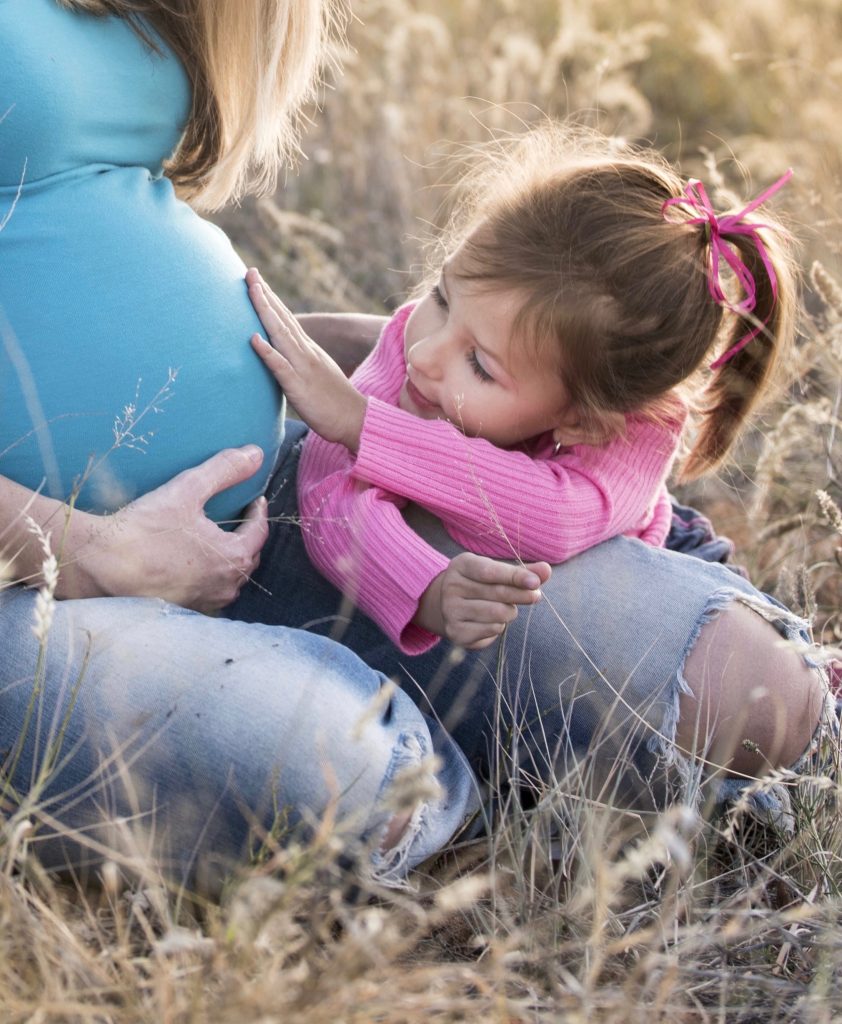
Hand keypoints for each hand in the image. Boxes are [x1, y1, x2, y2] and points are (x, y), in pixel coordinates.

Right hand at [71, 446, 268, 612]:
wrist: (100, 566)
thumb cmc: (145, 530)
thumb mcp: (187, 490)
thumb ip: (224, 470)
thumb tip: (255, 454)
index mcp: (234, 558)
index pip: (259, 532)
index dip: (258, 513)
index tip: (254, 500)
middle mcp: (225, 586)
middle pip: (247, 557)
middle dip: (246, 537)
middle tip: (239, 518)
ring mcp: (205, 603)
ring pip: (229, 579)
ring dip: (228, 560)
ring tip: (217, 541)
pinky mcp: (183, 610)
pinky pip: (207, 592)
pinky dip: (207, 577)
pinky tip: (192, 565)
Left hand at [247, 268, 367, 450]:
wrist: (356, 420)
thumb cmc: (334, 402)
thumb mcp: (315, 375)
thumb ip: (299, 362)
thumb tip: (282, 357)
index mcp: (308, 350)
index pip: (287, 319)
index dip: (271, 299)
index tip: (256, 280)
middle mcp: (306, 352)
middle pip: (282, 318)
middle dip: (265, 294)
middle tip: (249, 272)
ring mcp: (303, 367)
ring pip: (281, 334)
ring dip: (265, 311)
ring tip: (251, 290)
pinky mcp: (299, 387)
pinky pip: (281, 367)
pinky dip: (267, 351)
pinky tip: (253, 338)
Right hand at [415, 552, 551, 648]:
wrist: (451, 606)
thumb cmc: (481, 584)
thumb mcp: (497, 572)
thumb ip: (522, 572)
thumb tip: (546, 570)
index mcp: (461, 565)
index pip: (490, 571)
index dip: (515, 576)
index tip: (535, 582)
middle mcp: (451, 586)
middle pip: (497, 593)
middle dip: (522, 595)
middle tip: (536, 596)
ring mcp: (451, 610)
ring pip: (497, 613)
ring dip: (510, 612)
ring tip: (506, 608)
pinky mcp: (456, 632)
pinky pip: (492, 630)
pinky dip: (499, 626)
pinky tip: (492, 621)